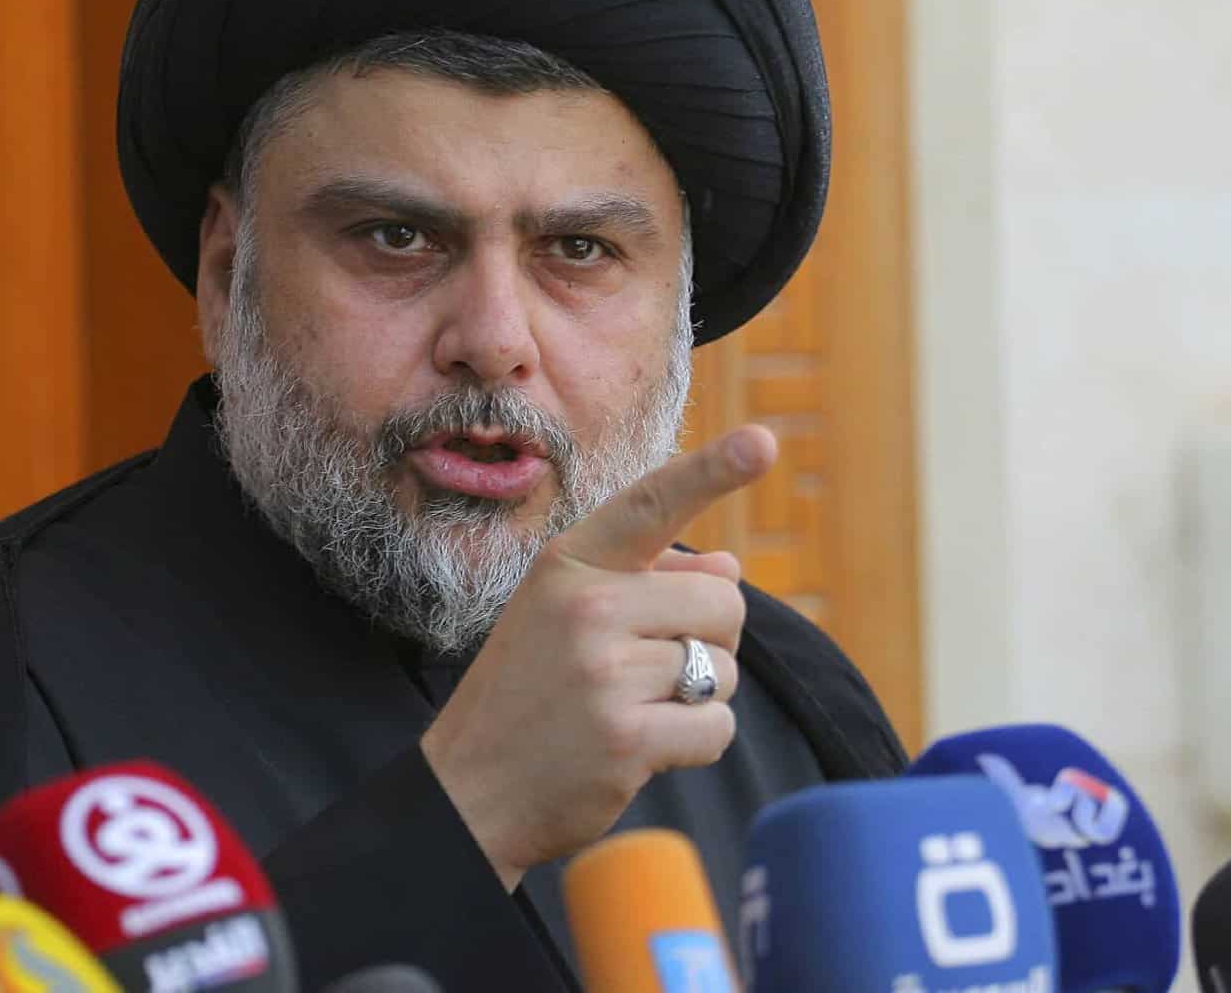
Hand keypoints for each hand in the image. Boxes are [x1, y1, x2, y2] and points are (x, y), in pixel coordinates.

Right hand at [418, 426, 777, 888]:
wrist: (467, 790)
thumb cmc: (526, 694)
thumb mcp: (564, 617)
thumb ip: (645, 583)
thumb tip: (730, 567)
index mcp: (569, 563)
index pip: (651, 504)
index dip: (712, 470)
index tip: (763, 441)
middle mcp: (587, 605)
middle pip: (721, 600)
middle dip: (710, 636)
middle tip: (652, 668)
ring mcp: (605, 671)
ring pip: (722, 668)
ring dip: (696, 696)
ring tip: (630, 709)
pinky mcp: (627, 737)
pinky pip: (717, 726)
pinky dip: (694, 742)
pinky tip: (641, 749)